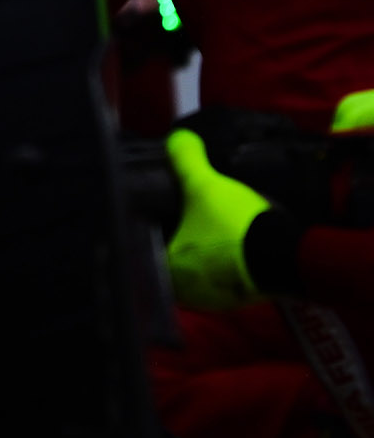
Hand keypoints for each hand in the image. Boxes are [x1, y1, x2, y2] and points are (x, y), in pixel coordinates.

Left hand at [165, 128, 275, 312]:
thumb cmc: (234, 224)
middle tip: (188, 215)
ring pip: (202, 270)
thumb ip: (186, 161)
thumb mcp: (205, 185)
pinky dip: (228, 261)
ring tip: (212, 226)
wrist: (288, 254)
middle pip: (176, 259)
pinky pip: (227, 277)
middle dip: (182, 239)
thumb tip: (177, 138)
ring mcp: (216, 299)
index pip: (150, 247)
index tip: (163, 211)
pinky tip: (233, 242)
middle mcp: (187, 291)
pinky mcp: (243, 299)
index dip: (156, 227)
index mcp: (167, 268)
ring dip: (207, 252)